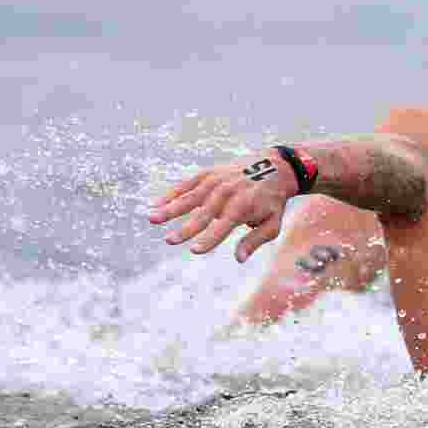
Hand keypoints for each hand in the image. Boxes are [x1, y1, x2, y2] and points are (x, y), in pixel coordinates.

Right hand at [147, 151, 296, 262]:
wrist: (275, 167)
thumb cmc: (272, 201)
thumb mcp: (273, 223)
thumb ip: (255, 240)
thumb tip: (239, 259)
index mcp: (243, 206)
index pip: (223, 226)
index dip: (209, 239)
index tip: (195, 250)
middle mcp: (227, 192)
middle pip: (203, 213)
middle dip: (186, 228)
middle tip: (169, 241)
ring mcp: (216, 181)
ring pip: (190, 197)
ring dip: (170, 208)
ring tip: (152, 218)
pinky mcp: (208, 174)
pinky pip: (187, 184)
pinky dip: (171, 194)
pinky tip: (155, 204)